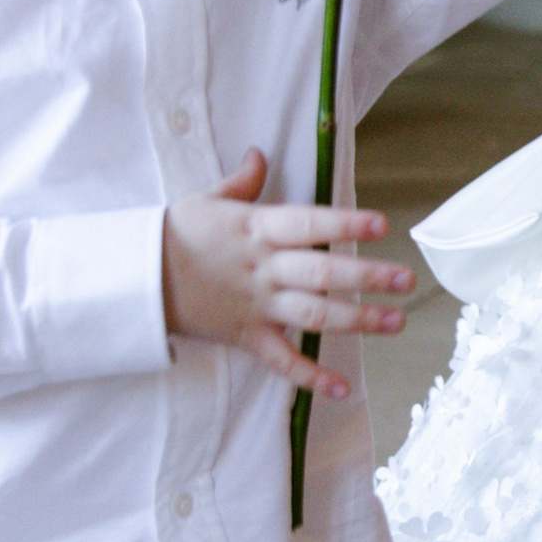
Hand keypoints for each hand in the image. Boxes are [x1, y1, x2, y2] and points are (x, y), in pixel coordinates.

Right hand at [163, 152, 414, 393]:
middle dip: (366, 277)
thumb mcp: (207, 200)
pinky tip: (342, 388)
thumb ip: (242, 181)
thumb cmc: (175, 234)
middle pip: (321, 273)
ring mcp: (256, 305)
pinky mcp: (245, 336)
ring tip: (395, 321)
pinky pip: (281, 360)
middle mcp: (263, 268)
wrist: (135, 279)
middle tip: (406, 279)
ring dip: (356, 321)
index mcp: (257, 229)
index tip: (381, 224)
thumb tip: (259, 153)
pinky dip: (311, 377)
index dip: (345, 225)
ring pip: (312, 315)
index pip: (308, 224)